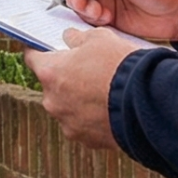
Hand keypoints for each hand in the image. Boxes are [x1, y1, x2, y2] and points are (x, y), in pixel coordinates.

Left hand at [23, 27, 142, 148]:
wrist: (145, 102)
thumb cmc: (120, 66)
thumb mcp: (100, 38)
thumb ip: (78, 38)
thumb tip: (70, 38)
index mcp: (50, 72)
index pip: (32, 58)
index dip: (39, 51)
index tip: (45, 48)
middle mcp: (52, 101)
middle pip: (52, 85)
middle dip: (66, 78)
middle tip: (87, 70)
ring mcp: (68, 123)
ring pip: (68, 107)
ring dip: (79, 100)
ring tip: (103, 92)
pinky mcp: (85, 139)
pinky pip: (83, 124)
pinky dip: (92, 118)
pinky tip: (110, 108)